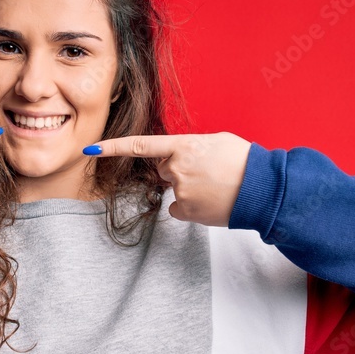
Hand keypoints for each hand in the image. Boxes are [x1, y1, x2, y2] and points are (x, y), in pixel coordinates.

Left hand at [85, 132, 251, 226]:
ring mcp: (181, 191)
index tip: (91, 149)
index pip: (140, 146)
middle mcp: (177, 168)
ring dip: (190, 188)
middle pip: (164, 170)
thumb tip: (177, 158)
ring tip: (215, 186)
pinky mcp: (187, 211)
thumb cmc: (243, 161)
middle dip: (178, 170)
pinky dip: (192, 208)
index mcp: (183, 145)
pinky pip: (179, 209)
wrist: (263, 188)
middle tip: (207, 171)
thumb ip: (190, 147)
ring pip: (174, 189)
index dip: (113, 147)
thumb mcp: (215, 142)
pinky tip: (211, 202)